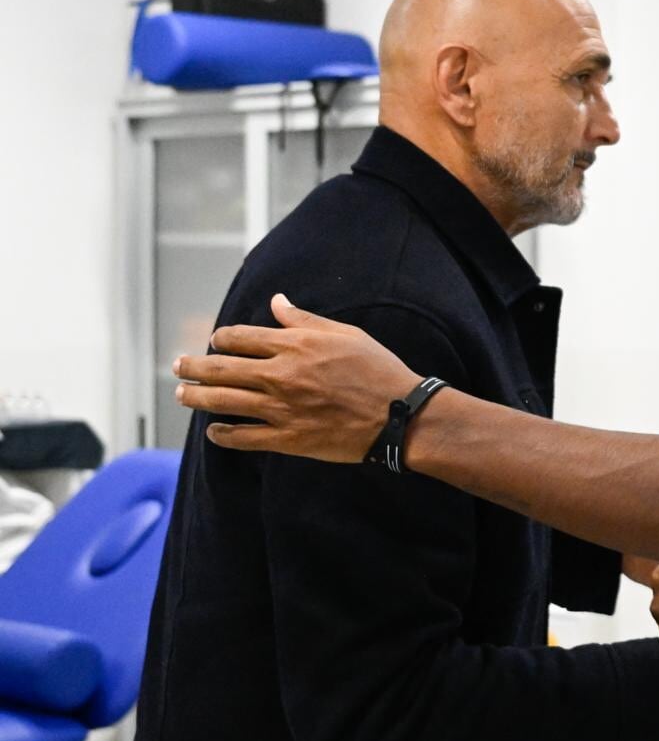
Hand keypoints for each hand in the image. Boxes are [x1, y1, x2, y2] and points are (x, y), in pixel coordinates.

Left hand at [173, 294, 421, 462]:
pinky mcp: (288, 438)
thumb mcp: (345, 334)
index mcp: (294, 345)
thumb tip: (277, 302)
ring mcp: (281, 408)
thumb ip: (304, 320)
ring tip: (181, 394)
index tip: (215, 341)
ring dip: (196, 397)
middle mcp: (280, 375)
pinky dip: (223, 434)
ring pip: (223, 401)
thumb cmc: (377, 370)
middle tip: (177, 366)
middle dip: (193, 366)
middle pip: (221, 368)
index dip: (221, 338)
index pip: (240, 337)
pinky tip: (213, 431)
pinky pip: (244, 437)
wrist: (399, 415)